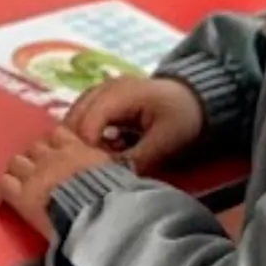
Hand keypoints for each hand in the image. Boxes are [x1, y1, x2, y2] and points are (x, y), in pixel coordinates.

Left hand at [0, 127, 117, 237]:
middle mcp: (55, 157)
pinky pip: (5, 183)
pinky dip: (8, 187)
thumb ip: (110, 170)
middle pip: (35, 147)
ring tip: (25, 186)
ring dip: (21, 172)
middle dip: (37, 159)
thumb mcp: (120, 178)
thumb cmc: (116, 203)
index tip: (58, 156)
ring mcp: (35, 174)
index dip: (55, 146)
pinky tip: (12, 197)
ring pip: (17, 162)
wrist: (99, 221)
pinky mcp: (22, 195)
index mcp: (80, 151)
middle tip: (40, 174)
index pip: (58, 135)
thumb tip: (117, 170)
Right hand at [60, 76, 205, 173]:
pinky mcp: (99, 100)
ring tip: (97, 163)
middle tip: (95, 172)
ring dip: (79, 143)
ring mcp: (99, 91)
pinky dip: (84, 137)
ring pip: (72, 119)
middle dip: (79, 148)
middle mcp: (102, 88)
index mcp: (119, 93)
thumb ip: (137, 159)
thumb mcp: (166, 141)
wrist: (193, 99)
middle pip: (73, 120)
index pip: (88, 123)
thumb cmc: (181, 117)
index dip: (87, 150)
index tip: (97, 173)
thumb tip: (110, 177)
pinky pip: (80, 119)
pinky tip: (101, 152)